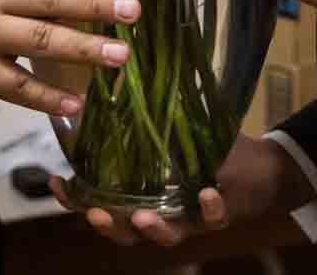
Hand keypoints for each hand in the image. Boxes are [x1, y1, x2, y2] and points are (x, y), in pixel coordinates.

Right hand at [49, 133, 305, 247]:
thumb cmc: (208, 150)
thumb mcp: (172, 133)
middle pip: (128, 232)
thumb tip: (104, 82)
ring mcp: (191, 217)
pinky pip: (213, 219)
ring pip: (168, 235)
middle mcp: (163, 212)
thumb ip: (141, 119)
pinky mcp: (221, 215)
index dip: (76, 200)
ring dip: (154, 228)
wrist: (258, 168)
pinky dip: (209, 208)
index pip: (101, 202)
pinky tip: (206, 192)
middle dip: (110, 227)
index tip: (57, 183)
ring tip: (144, 215)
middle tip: (98, 214)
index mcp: (143, 194)